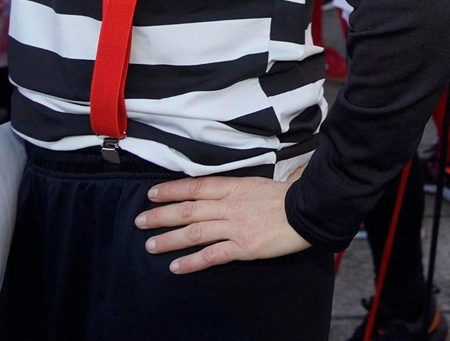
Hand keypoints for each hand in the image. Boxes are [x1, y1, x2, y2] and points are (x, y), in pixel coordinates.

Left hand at [135, 168, 309, 273]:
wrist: (310, 212)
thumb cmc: (292, 197)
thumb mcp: (265, 182)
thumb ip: (246, 186)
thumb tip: (237, 182)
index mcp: (235, 187)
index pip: (196, 187)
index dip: (172, 190)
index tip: (152, 194)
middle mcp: (230, 206)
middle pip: (188, 210)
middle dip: (161, 216)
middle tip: (140, 221)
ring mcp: (235, 227)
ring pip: (194, 233)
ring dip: (169, 240)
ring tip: (150, 246)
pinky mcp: (243, 247)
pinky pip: (211, 255)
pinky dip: (191, 262)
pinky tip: (175, 267)